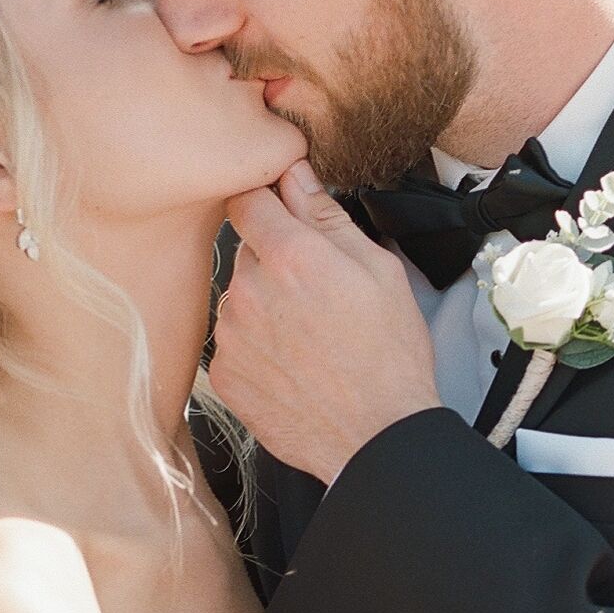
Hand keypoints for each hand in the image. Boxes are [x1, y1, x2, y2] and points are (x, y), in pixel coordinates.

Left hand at [211, 161, 443, 481]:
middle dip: (275, 263)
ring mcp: (231, 337)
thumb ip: (327, 216)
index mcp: (290, 256)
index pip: (246, 199)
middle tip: (318, 296)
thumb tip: (295, 175)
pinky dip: (256, 349)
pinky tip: (293, 365)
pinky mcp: (225, 375)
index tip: (281, 214)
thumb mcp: (379, 271)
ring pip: (239, 300)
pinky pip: (233, 344)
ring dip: (264, 308)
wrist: (375, 438)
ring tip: (308, 338)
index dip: (266, 202)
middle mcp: (249, 292)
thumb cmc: (388, 357)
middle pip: (246, 253)